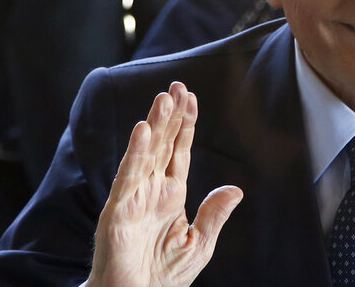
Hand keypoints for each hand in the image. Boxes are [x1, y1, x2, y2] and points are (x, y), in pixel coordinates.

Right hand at [87, 82, 242, 286]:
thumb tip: (236, 189)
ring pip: (146, 153)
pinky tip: (143, 131)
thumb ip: (213, 215)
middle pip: (162, 145)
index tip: (191, 99)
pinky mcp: (118, 211)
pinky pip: (128, 177)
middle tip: (177, 86)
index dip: (184, 126)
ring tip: (163, 97)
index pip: (178, 152)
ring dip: (155, 125)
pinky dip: (135, 153)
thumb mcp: (198, 244)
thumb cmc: (162, 277)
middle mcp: (150, 191)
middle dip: (170, 115)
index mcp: (170, 196)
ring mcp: (133, 198)